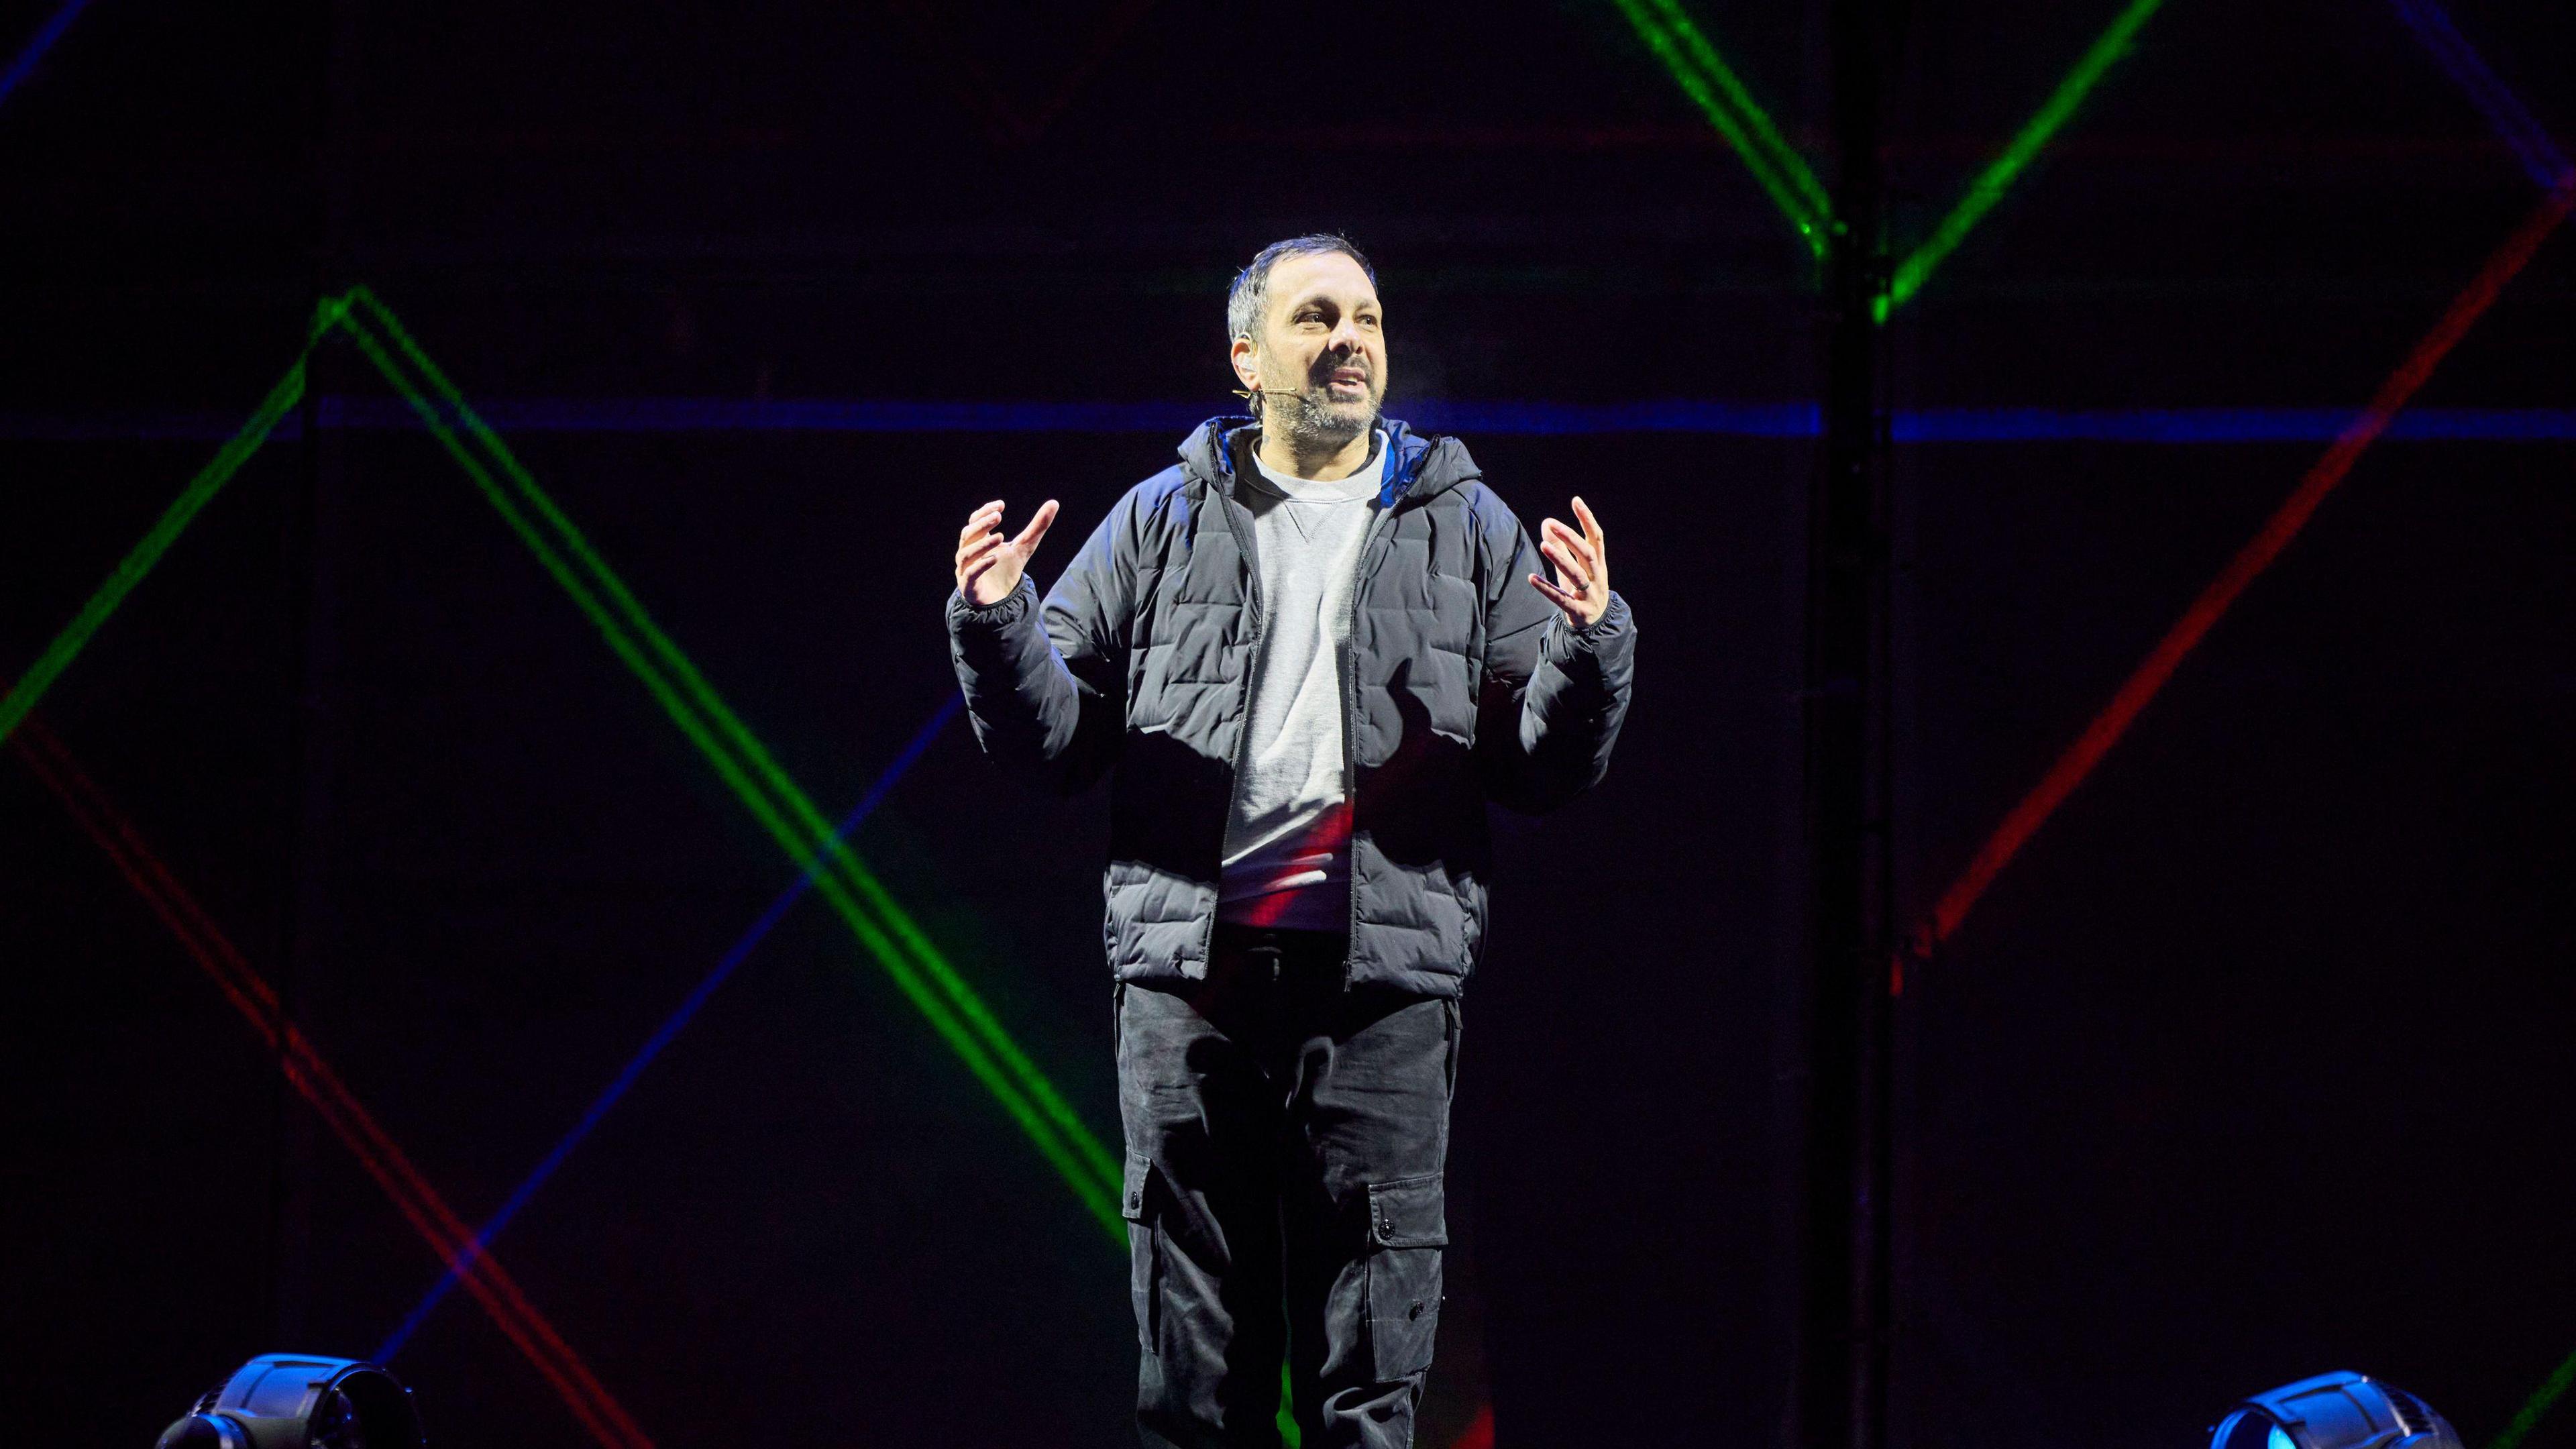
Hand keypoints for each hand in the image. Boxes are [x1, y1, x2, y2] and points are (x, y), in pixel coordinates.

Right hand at [955, 498, 1059, 606]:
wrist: (1002, 600)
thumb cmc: (1007, 569)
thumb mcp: (1025, 546)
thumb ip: (1037, 527)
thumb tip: (1054, 503)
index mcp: (978, 540)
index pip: (975, 521)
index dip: (984, 512)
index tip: (1001, 505)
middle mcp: (969, 552)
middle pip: (968, 533)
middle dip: (982, 524)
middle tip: (998, 516)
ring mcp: (966, 569)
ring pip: (967, 553)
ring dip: (982, 544)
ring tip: (1000, 537)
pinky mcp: (969, 586)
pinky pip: (971, 574)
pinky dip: (981, 565)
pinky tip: (995, 559)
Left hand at [1529, 496, 1609, 628]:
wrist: (1596, 624)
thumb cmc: (1583, 590)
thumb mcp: (1574, 568)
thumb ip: (1562, 547)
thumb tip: (1547, 522)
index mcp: (1598, 564)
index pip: (1596, 538)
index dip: (1587, 519)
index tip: (1576, 501)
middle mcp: (1597, 577)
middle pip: (1587, 554)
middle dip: (1571, 538)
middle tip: (1553, 524)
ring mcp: (1590, 595)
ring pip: (1577, 575)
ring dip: (1560, 559)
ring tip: (1543, 545)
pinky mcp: (1579, 611)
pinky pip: (1562, 599)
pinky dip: (1547, 589)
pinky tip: (1531, 579)